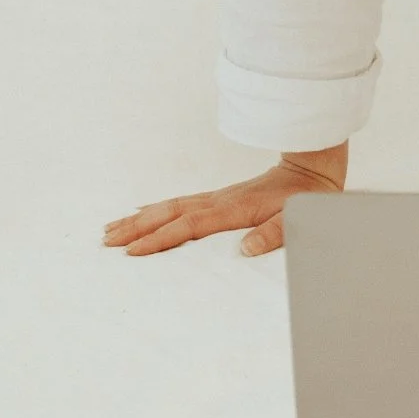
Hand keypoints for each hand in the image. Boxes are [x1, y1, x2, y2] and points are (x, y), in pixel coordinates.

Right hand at [102, 142, 347, 257]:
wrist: (313, 165)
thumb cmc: (306, 196)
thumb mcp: (297, 218)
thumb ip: (273, 234)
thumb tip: (245, 250)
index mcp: (233, 209)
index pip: (188, 226)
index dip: (160, 239)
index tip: (132, 252)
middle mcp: (219, 201)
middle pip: (169, 213)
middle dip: (136, 227)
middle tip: (105, 241)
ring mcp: (218, 197)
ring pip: (171, 206)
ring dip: (140, 217)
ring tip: (111, 228)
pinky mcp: (221, 197)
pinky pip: (182, 203)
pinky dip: (158, 208)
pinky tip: (144, 211)